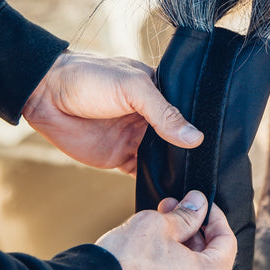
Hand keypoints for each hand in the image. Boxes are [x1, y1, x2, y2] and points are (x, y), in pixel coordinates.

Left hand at [22, 51, 202, 174]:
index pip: (188, 113)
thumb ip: (164, 113)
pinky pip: (143, 174)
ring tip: (198, 184)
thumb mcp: (133, 88)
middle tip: (215, 169)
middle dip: (193, 153)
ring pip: (164, 160)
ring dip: (176, 170)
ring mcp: (136, 139)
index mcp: (158, 93)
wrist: (46, 95)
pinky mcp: (120, 158)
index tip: (224, 143)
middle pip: (179, 140)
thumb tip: (195, 138)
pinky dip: (155, 183)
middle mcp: (150, 117)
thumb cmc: (89, 78)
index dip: (203, 126)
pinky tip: (171, 190)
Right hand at [96, 191, 236, 269]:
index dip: (213, 216)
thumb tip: (198, 204)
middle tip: (171, 209)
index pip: (227, 241)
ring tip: (155, 229)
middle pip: (208, 259)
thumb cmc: (125, 263)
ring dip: (178, 250)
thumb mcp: (157, 225)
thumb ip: (185, 215)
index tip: (199, 203)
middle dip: (192, 230)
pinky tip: (146, 256)